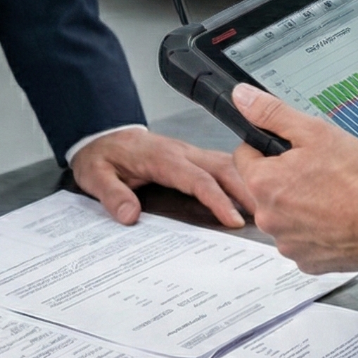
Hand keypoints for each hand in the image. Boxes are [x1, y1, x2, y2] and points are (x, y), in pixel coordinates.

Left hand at [70, 123, 249, 230]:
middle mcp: (180, 152)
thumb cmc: (101, 156)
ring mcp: (189, 153)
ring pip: (227, 164)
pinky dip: (239, 178)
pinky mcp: (192, 158)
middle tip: (263, 216)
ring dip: (246, 183)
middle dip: (246, 191)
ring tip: (263, 208)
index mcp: (161, 158)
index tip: (232, 220)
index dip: (218, 200)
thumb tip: (129, 214)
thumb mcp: (94, 175)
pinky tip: (249, 194)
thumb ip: (111, 194)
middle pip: (223, 168)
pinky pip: (221, 165)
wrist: (100, 137)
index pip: (197, 179)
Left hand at [216, 86, 357, 267]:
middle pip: (263, 188)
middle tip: (317, 172)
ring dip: (298, 206)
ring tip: (329, 196)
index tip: (291, 151)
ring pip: (283, 216)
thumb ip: (272, 114)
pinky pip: (301, 239)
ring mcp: (286, 242)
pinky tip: (334, 219)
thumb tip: (243, 98)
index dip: (267, 148)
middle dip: (284, 179)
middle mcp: (267, 216)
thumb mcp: (314, 131)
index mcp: (263, 182)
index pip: (245, 156)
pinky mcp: (305, 260)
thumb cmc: (356, 180)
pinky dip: (313, 230)